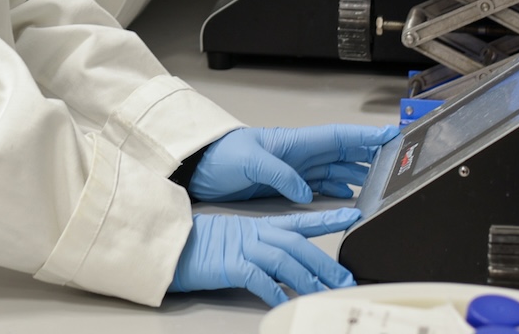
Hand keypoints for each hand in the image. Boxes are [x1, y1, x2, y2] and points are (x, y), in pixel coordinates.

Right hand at [169, 210, 359, 299]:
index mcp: (257, 226)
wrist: (168, 245)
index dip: (326, 218)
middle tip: (347, 279)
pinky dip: (276, 292)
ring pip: (285, 261)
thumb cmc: (198, 246)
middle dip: (325, 263)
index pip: (298, 221)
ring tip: (326, 295)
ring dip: (309, 279)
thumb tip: (285, 269)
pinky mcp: (230, 266)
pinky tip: (288, 303)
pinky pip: (260, 280)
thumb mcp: (234, 241)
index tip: (351, 215)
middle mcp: (254, 234)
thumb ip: (260, 249)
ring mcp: (243, 248)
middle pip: (298, 245)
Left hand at [188, 125, 394, 203]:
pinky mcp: (286, 186)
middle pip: (343, 154)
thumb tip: (306, 192)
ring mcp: (294, 170)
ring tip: (378, 182)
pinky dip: (337, 189)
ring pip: (334, 170)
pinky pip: (319, 186)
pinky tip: (348, 195)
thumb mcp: (250, 162)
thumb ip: (280, 175)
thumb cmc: (220, 156)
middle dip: (370, 155)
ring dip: (357, 175)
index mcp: (294, 143)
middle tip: (396, 162)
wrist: (199, 169)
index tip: (391, 136)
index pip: (338, 138)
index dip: (365, 137)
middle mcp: (299, 155)